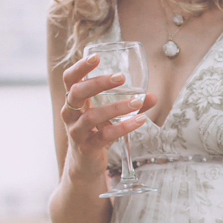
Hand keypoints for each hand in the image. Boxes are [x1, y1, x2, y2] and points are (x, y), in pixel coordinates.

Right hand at [61, 53, 154, 172]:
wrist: (85, 165)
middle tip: (121, 77)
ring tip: (137, 102)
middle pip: (77, 93)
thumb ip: (130, 104)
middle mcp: (70, 114)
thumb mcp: (110, 116)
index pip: (70, 79)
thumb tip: (152, 96)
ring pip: (92, 116)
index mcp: (73, 101)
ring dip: (117, 107)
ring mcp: (76, 132)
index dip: (80, 67)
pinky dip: (123, 127)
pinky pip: (104, 136)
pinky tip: (140, 121)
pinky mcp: (86, 148)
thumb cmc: (96, 132)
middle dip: (98, 83)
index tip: (97, 57)